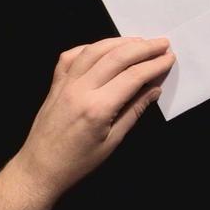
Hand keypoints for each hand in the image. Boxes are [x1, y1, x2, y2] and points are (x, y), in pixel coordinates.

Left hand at [12, 37, 174, 196]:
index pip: (133, 76)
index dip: (154, 65)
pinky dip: (91, 47)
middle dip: (143, 48)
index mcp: (98, 108)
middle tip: (162, 43)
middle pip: (116, 57)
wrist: (40, 168)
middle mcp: (81, 89)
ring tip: (139, 41)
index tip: (169, 58)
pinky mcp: (55, 82)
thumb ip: (134, 111)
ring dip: (119, 41)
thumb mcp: (112, 142)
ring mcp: (65, 83)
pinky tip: (104, 47)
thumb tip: (154, 89)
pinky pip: (72, 56)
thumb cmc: (78, 162)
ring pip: (95, 50)